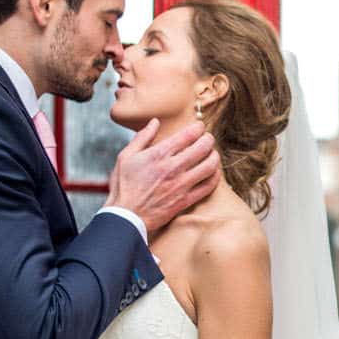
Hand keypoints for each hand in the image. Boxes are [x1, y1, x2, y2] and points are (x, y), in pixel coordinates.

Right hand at [106, 121, 221, 236]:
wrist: (125, 216)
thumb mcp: (126, 156)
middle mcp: (172, 168)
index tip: (200, 127)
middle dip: (209, 139)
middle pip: (202, 148)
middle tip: (208, 138)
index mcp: (158, 155)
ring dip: (214, 157)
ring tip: (212, 154)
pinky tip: (213, 172)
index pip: (187, 135)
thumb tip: (155, 122)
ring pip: (209, 166)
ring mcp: (181, 185)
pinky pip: (208, 187)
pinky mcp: (185, 200)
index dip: (198, 128)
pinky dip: (215, 177)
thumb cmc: (124, 186)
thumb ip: (142, 137)